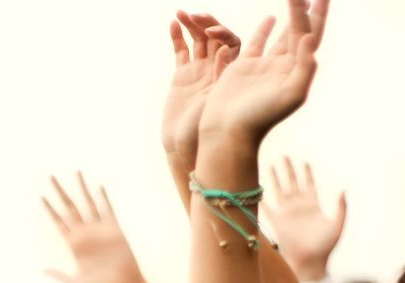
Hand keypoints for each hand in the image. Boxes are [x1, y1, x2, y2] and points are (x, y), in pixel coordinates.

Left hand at [43, 175, 150, 282]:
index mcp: (74, 246)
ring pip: (88, 203)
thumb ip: (60, 275)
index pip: (58, 222)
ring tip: (75, 172)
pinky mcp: (116, 230)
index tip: (40, 196)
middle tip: (50, 176)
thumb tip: (42, 269)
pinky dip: (104, 198)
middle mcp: (86, 234)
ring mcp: (100, 230)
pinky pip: (108, 210)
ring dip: (82, 188)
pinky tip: (98, 186)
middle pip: (69, 208)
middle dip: (60, 192)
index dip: (49, 210)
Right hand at [162, 11, 243, 173]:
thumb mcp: (222, 101)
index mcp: (231, 74)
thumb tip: (226, 49)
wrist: (188, 148)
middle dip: (206, 23)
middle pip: (214, 37)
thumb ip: (224, 74)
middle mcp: (217, 69)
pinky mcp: (183, 77)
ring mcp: (199, 71)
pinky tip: (172, 24)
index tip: (211, 33)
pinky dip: (177, 37)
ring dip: (190, 24)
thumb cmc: (210, 132)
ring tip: (181, 13)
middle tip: (195, 15)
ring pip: (197, 40)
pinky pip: (181, 51)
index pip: (232, 43)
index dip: (223, 34)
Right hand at [198, 0, 326, 149]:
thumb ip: (305, 68)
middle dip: (306, 9)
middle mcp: (283, 67)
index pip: (311, 36)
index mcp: (296, 71)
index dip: (318, 15)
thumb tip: (311, 39)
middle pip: (300, 31)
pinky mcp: (243, 68)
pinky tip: (271, 18)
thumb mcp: (289, 96)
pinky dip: (264, 30)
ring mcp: (264, 67)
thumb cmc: (259, 118)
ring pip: (283, 34)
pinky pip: (257, 43)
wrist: (228, 132)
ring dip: (292, 15)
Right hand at [266, 156, 344, 278]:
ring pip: (279, 192)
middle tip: (284, 156)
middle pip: (292, 184)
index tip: (303, 161)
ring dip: (275, 179)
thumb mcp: (338, 225)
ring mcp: (287, 215)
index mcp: (313, 206)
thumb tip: (343, 189)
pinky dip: (262, 201)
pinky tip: (256, 192)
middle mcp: (299, 208)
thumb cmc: (326, 247)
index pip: (309, 185)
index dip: (306, 173)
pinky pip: (268, 209)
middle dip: (289, 170)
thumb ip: (341, 208)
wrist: (311, 264)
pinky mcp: (278, 224)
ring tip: (271, 166)